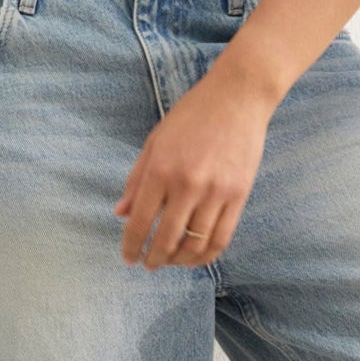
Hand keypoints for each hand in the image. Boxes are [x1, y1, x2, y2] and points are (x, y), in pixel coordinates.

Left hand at [114, 69, 272, 268]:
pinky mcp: (239, 195)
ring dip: (179, 260)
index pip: (139, 222)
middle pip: (166, 239)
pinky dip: (206, 255)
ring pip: (195, 245)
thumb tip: (120, 213)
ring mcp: (216, 192)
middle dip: (153, 259)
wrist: (237, 96)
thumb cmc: (192, 115)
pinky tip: (195, 256)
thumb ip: (136, 178)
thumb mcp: (156, 140)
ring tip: (171, 261)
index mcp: (161, 169)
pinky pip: (221, 238)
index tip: (128, 257)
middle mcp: (187, 184)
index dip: (131, 246)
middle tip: (148, 264)